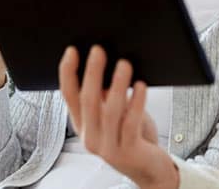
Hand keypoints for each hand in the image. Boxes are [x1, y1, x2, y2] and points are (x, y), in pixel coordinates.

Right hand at [59, 46, 178, 188]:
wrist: (149, 169)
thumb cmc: (134, 136)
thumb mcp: (116, 114)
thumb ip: (107, 96)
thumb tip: (106, 63)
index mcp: (84, 125)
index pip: (69, 96)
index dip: (68, 73)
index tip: (72, 51)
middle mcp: (91, 136)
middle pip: (87, 100)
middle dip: (92, 73)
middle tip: (98, 50)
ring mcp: (108, 146)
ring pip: (109, 111)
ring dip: (116, 84)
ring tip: (124, 64)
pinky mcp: (128, 151)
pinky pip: (130, 123)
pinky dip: (136, 102)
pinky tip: (141, 86)